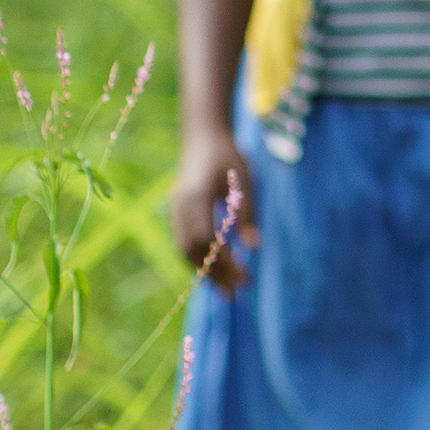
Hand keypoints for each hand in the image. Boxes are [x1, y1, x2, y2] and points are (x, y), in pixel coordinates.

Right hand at [169, 136, 258, 291]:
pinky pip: (183, 243)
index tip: (244, 277)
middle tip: (237, 292)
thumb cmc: (228, 156)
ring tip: (227, 289)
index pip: (207, 238)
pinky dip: (198, 260)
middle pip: (192, 250)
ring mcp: (175, 210)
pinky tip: (216, 271)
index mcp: (196, 196)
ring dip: (205, 271)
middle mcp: (180, 206)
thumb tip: (254, 248)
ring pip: (184, 250)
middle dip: (214, 273)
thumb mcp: (244, 181)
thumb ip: (248, 214)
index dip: (223, 261)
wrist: (203, 137)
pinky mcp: (176, 214)